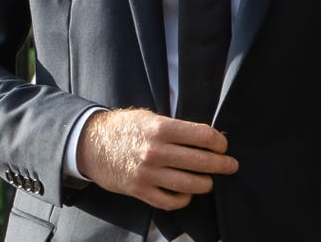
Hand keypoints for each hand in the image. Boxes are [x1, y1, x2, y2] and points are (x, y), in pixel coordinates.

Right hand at [75, 108, 238, 209]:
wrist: (90, 144)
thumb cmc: (123, 128)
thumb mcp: (148, 117)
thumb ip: (175, 127)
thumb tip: (207, 137)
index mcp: (159, 128)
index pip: (202, 136)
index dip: (219, 142)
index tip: (223, 145)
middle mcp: (155, 152)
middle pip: (201, 161)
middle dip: (222, 164)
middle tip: (230, 165)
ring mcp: (148, 174)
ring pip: (191, 184)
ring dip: (206, 183)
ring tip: (209, 180)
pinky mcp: (140, 191)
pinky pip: (172, 202)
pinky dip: (184, 199)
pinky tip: (187, 192)